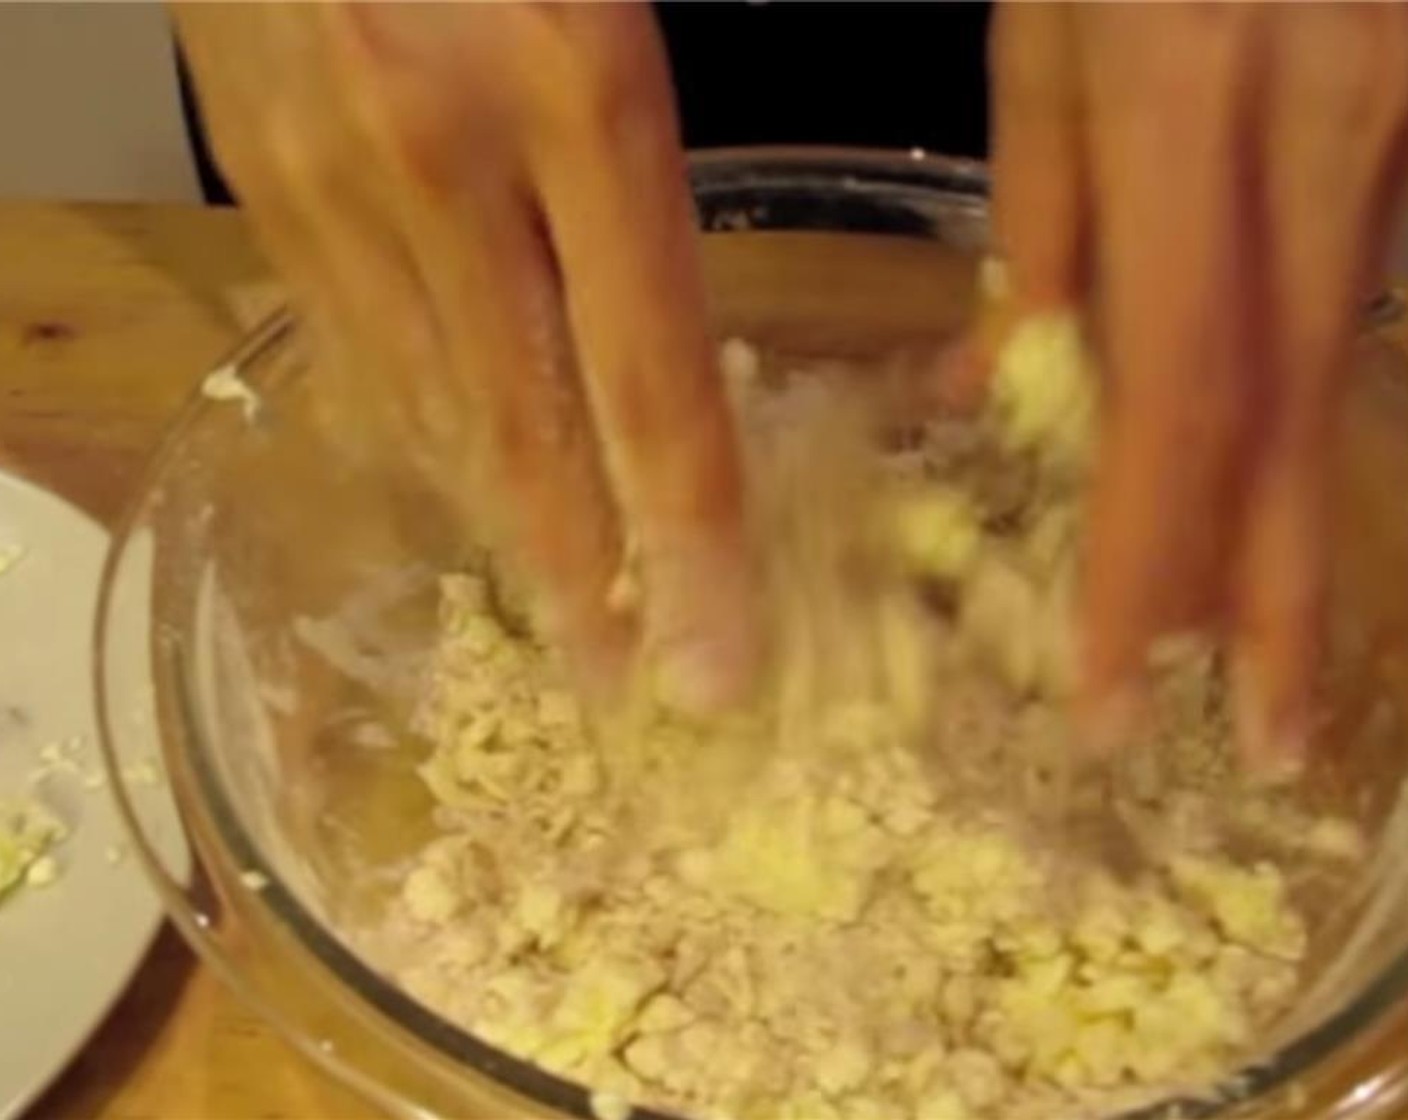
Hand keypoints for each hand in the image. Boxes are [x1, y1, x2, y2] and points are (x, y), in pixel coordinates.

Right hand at [173, 2, 757, 707]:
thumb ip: (645, 145)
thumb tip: (669, 315)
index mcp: (574, 86)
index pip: (651, 380)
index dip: (691, 541)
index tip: (720, 656)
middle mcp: (440, 154)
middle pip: (530, 427)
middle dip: (590, 577)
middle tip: (635, 685)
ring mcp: (327, 168)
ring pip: (425, 401)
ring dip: (500, 521)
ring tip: (560, 611)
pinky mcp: (257, 166)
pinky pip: (347, 340)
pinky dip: (413, 428)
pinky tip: (454, 476)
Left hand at [987, 3, 1407, 770]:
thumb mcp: (1053, 2)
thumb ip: (1040, 187)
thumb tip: (1007, 367)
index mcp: (1185, 94)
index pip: (1173, 388)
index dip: (1151, 557)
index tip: (1119, 688)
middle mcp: (1325, 117)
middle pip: (1293, 405)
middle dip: (1276, 592)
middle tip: (1273, 739)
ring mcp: (1399, 115)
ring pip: (1347, 353)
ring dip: (1311, 519)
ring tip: (1287, 661)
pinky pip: (1369, 270)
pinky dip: (1323, 396)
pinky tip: (1295, 482)